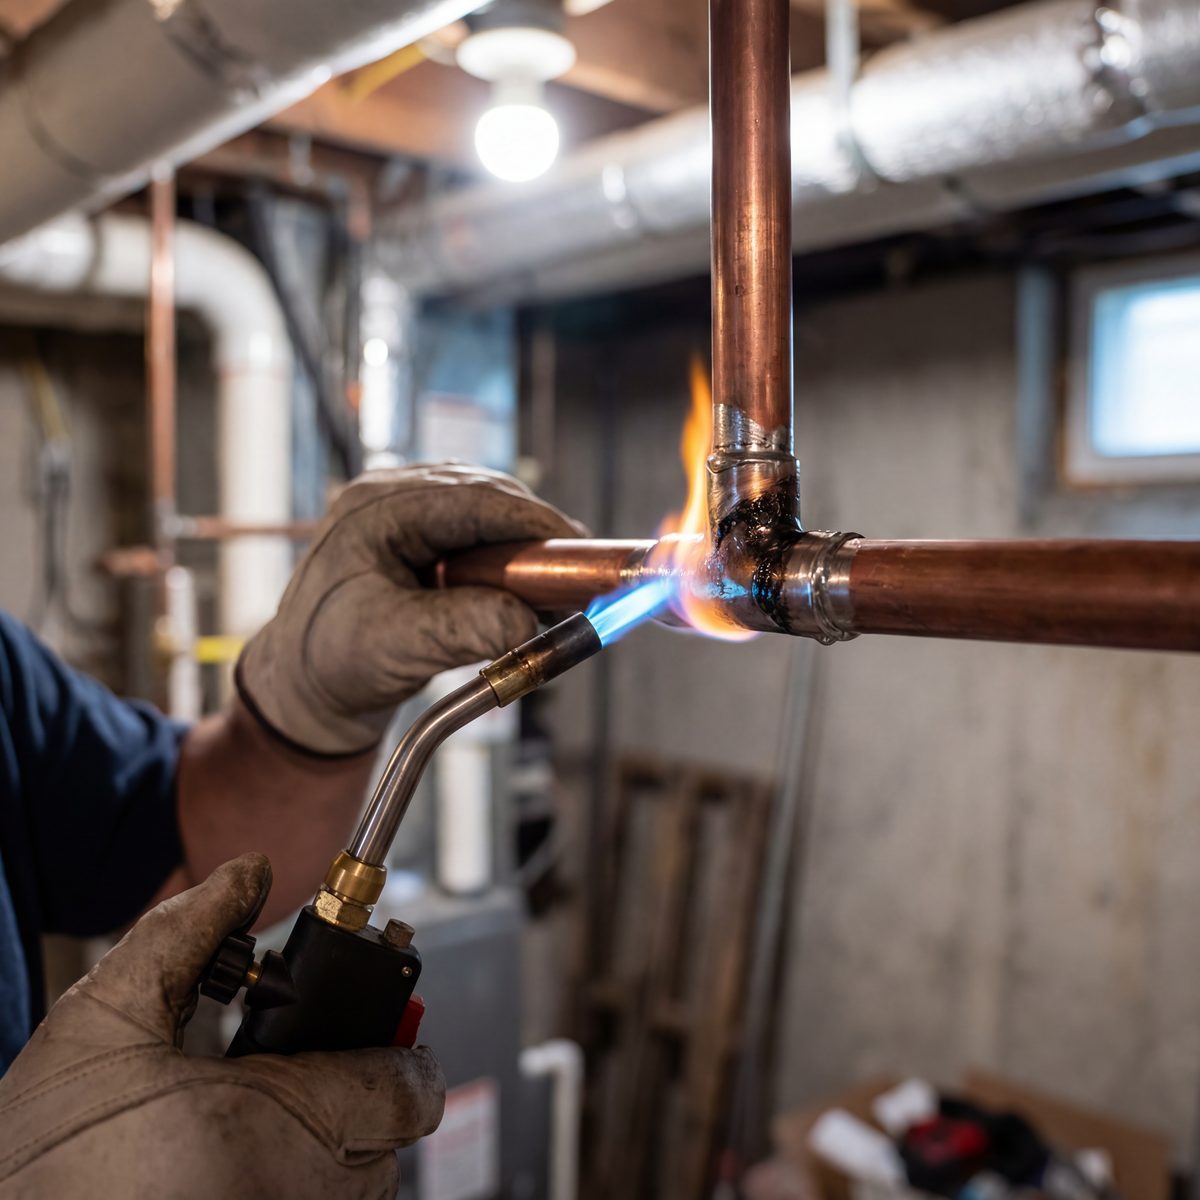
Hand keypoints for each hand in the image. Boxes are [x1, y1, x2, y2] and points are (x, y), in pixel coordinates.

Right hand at [0, 855, 443, 1199]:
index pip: (408, 1087)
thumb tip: (247, 873)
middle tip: (301, 1069)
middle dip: (355, 1094)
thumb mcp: (105, 1020)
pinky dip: (294, 1185)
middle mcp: (298, 1195)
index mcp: (285, 1123)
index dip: (399, 1047)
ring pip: (352, 1189)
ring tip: (262, 1118)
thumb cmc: (42, 1161)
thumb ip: (185, 934)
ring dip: (329, 1150)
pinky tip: (236, 1161)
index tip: (377, 1032)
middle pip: (386, 1140)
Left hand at [238, 463, 579, 754]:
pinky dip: (510, 563)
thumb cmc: (332, 661)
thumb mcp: (397, 646)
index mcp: (375, 509)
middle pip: (487, 498)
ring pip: (489, 515)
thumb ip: (463, 628)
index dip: (533, 521)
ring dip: (526, 550)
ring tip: (558, 590)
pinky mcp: (421, 538)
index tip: (579, 548)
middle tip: (580, 575)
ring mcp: (405, 514)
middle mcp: (391, 497)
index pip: (471, 498)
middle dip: (536, 536)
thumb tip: (527, 620)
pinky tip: (529, 593)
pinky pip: (480, 537)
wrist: (305, 685)